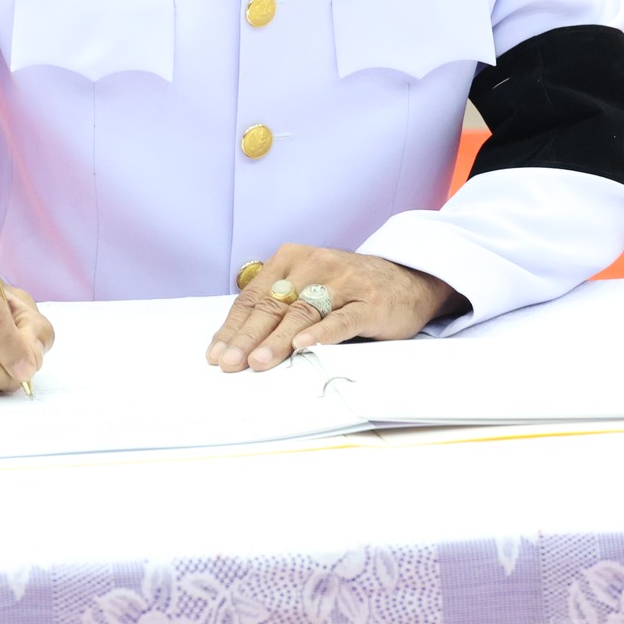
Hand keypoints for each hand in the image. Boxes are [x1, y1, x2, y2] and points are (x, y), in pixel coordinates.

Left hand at [206, 245, 465, 372]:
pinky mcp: (370, 302)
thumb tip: (235, 341)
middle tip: (230, 364)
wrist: (407, 280)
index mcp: (292, 259)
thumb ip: (278, 304)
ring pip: (303, 313)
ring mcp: (344, 282)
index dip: (233, 327)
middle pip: (274, 305)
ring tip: (259, 362)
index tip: (217, 354)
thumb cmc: (347, 289)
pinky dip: (322, 333)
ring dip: (278, 340)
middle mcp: (315, 265)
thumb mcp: (309, 285)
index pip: (255, 296)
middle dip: (248, 338)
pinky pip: (342, 319)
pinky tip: (305, 345)